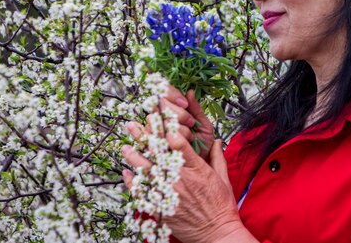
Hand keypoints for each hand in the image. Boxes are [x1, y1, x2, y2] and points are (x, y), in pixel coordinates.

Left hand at [122, 135, 257, 242]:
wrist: (216, 233)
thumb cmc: (221, 207)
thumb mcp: (224, 179)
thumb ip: (217, 158)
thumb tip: (216, 141)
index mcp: (197, 170)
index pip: (180, 144)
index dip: (168, 129)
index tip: (159, 118)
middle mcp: (181, 180)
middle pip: (159, 154)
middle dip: (146, 137)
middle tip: (136, 125)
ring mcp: (169, 194)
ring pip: (147, 171)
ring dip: (135, 157)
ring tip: (126, 147)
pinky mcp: (162, 207)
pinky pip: (142, 193)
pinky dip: (132, 183)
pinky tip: (126, 173)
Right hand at [129, 86, 214, 160]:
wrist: (201, 167)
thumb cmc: (203, 146)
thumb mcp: (204, 126)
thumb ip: (196, 110)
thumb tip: (190, 92)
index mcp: (175, 111)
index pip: (165, 92)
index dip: (172, 95)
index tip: (184, 104)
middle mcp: (162, 119)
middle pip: (160, 107)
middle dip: (177, 114)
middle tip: (190, 123)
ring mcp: (154, 132)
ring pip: (155, 121)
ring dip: (173, 129)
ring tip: (188, 137)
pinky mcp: (150, 146)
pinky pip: (145, 138)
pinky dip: (152, 136)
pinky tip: (162, 138)